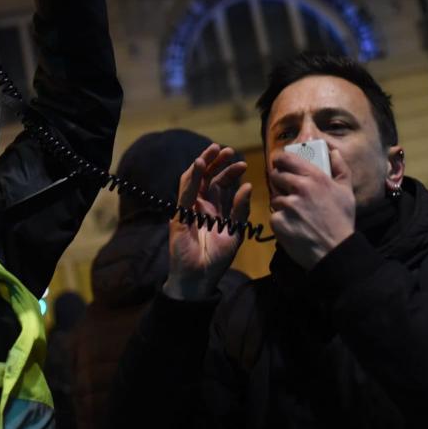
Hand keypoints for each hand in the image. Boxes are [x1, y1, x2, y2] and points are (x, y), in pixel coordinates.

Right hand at [163, 144, 251, 301]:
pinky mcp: (180, 214)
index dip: (230, 171)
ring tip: (214, 150)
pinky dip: (191, 177)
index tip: (242, 162)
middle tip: (229, 150)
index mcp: (215, 209)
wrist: (200, 278)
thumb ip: (240, 209)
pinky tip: (198, 164)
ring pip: (194, 179)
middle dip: (217, 162)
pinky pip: (185, 192)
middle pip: (207, 177)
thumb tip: (248, 185)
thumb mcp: (235, 231)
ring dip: (203, 163)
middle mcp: (201, 205)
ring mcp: (189, 208)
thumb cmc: (217, 258)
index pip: (221, 184)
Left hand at [268, 148, 355, 269]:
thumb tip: (334, 152)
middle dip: (279, 182)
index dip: (280, 160)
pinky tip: (294, 226)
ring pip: (275, 197)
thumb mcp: (347, 192)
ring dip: (281, 203)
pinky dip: (281, 221)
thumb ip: (341, 168)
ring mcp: (287, 205)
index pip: (287, 159)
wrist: (335, 250)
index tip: (280, 163)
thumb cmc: (342, 220)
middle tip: (287, 190)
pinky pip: (274, 216)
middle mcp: (299, 187)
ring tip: (295, 213)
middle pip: (276, 176)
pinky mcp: (278, 221)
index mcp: (315, 177)